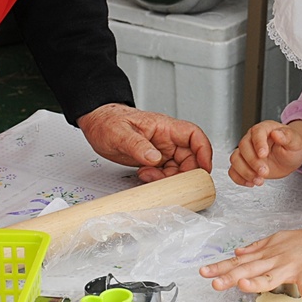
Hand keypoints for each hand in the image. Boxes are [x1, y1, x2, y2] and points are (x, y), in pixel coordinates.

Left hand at [78, 103, 213, 182]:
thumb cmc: (108, 121)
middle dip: (185, 172)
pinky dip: (160, 179)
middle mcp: (166, 138)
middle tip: (170, 181)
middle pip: (190, 156)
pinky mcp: (153, 160)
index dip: (204, 151)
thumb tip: (155, 158)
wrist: (97, 124)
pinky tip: (145, 176)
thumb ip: (138, 146)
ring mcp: (161, 150)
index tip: (204, 168)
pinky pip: (166, 172)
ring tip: (148, 176)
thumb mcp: (120, 133)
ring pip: (178, 167)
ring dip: (169, 178)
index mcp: (164, 127)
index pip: (193, 135)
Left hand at [199, 219, 301, 301]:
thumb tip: (238, 252)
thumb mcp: (275, 240)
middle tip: (214, 282)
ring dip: (258, 282)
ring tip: (244, 287)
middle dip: (230, 276)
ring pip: (271, 276)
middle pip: (249, 270)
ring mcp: (290, 266)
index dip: (221, 267)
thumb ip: (256, 248)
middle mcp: (274, 260)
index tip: (205, 272)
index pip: (239, 262)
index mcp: (266, 255)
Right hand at [229, 119, 301, 186]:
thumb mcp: (295, 142)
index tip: (263, 154)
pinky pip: (233, 171)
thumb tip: (277, 133)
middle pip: (243, 146)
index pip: (257, 132)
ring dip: (245, 172)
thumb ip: (287, 137)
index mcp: (265, 129)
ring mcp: (246, 152)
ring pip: (235, 159)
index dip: (258, 143)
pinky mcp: (244, 165)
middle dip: (253, 162)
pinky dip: (239, 178)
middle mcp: (252, 139)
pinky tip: (251, 182)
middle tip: (264, 172)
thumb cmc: (292, 147)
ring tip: (259, 180)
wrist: (290, 158)